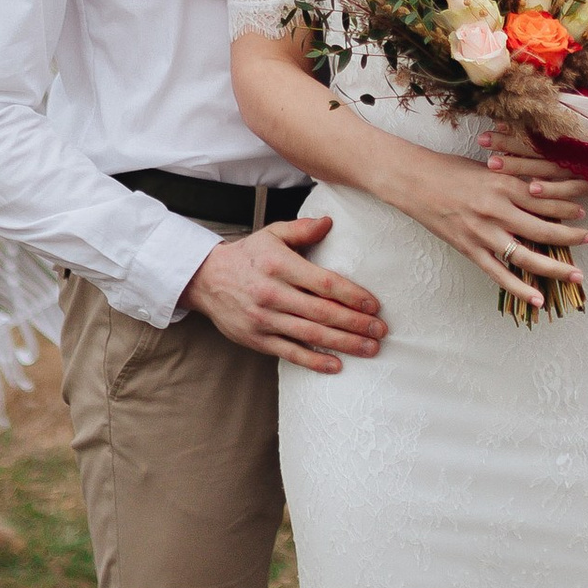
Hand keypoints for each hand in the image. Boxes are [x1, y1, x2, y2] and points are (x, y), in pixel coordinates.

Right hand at [182, 214, 384, 372]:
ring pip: (310, 335)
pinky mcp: (257, 339)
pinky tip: (336, 365)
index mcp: (279, 265)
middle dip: (355, 324)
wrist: (206, 279)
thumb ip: (301, 230)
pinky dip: (314, 361)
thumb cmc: (247, 256)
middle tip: (380, 331)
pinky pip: (290, 353)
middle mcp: (272, 293)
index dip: (352, 296)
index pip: (323, 283)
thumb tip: (329, 222)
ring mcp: (264, 319)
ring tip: (369, 349)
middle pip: (322, 312)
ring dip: (344, 344)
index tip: (374, 305)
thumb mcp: (272, 234)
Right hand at [400, 137, 587, 307]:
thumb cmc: (449, 170)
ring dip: (554, 267)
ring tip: (575, 274)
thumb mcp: (487, 168)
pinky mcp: (469, 249)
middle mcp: (496, 209)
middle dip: (571, 235)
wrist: (413, 180)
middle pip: (543, 227)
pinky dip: (519, 289)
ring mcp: (482, 232)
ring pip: (526, 255)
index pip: (546, 197)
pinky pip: (498, 274)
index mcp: (503, 183)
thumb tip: (541, 190)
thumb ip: (513, 181)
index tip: (586, 209)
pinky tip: (538, 299)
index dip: (569, 204)